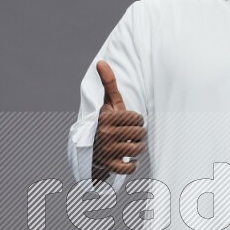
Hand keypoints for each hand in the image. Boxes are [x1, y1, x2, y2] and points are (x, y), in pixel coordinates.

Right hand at [92, 60, 146, 178]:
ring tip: (133, 145)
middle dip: (139, 134)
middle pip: (139, 134)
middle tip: (133, 135)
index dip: (137, 120)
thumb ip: (108, 84)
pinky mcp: (108, 166)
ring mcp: (106, 151)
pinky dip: (132, 165)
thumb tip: (101, 61)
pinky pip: (128, 167)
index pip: (136, 118)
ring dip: (138, 148)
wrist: (90, 149)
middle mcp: (105, 134)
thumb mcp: (107, 104)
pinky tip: (129, 160)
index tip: (131, 122)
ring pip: (137, 149)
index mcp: (106, 118)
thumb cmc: (105, 122)